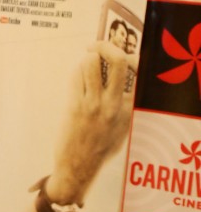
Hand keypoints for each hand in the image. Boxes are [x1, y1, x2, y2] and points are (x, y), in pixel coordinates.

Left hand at [47, 39, 134, 203]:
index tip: (114, 55)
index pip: (135, 69)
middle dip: (105, 45)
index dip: (125, 55)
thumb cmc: (99, 146)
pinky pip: (76, 76)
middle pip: (117, 59)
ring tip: (85, 64)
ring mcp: (94, 104)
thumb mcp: (122, 126)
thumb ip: (123, 104)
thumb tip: (118, 77)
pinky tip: (77, 76)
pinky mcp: (76, 106)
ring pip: (91, 63)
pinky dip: (77, 70)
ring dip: (87, 57)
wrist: (79, 167)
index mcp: (129, 106)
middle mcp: (114, 103)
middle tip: (95, 47)